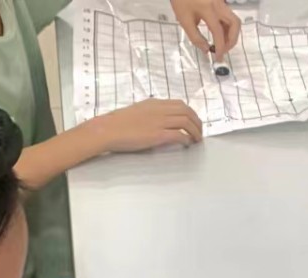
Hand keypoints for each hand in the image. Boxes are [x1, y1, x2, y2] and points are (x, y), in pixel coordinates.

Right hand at [88, 99, 202, 153]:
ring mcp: (159, 122)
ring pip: (186, 122)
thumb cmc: (118, 123)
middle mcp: (160, 110)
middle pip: (187, 112)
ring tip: (197, 140)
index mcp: (155, 103)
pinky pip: (179, 135)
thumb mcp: (137, 111)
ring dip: (195, 131)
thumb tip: (158, 121)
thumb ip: (150, 114)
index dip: (190, 113)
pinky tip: (187, 144)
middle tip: (199, 132)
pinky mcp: (157, 135)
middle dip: (197, 122)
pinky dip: (186, 139)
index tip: (193, 121)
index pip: (180, 104)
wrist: (108, 129)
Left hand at [171, 0, 240, 54]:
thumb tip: (206, 50)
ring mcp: (221, 2)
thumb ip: (195, 37)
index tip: (218, 58)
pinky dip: (226, 27)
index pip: (219, 32)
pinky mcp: (220, 2)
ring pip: (234, 19)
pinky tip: (218, 34)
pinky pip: (228, 16)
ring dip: (231, 34)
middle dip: (232, 40)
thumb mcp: (184, 20)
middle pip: (235, 24)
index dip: (220, 47)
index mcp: (208, 9)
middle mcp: (219, 5)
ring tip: (221, 44)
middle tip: (223, 50)